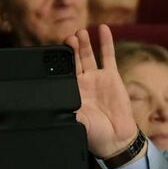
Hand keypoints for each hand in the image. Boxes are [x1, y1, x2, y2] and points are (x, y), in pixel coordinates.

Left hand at [66, 25, 141, 159]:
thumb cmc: (94, 134)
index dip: (58, 60)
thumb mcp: (75, 122)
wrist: (115, 139)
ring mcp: (97, 78)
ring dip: (84, 43)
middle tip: (68, 38)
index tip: (54, 50)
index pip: (61, 71)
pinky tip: (103, 29)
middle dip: (70, 48)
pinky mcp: (112, 76)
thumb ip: (65, 110)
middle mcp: (82, 82)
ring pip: (88, 55)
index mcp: (70, 92)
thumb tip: (51, 105)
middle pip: (74, 60)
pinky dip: (105, 42)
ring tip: (80, 32)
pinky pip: (108, 56)